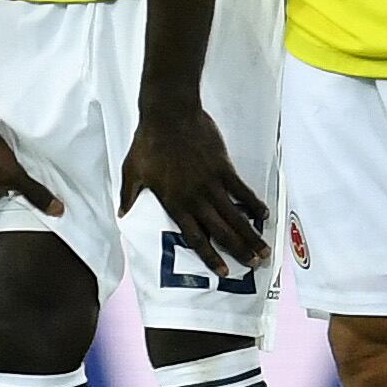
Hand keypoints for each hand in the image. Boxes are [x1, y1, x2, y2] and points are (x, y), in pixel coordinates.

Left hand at [121, 106, 271, 277]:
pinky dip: (254, 204)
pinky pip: (242, 191)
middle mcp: (195, 198)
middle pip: (220, 231)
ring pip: (235, 215)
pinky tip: (264, 215)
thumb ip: (128, 195)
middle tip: (255, 264)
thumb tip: (122, 214)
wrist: (168, 115)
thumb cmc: (147, 142)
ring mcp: (211, 183)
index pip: (195, 237)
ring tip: (264, 249)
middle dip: (238, 250)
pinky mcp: (223, 168)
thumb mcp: (131, 171)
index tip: (224, 272)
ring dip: (251, 234)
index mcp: (174, 202)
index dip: (210, 256)